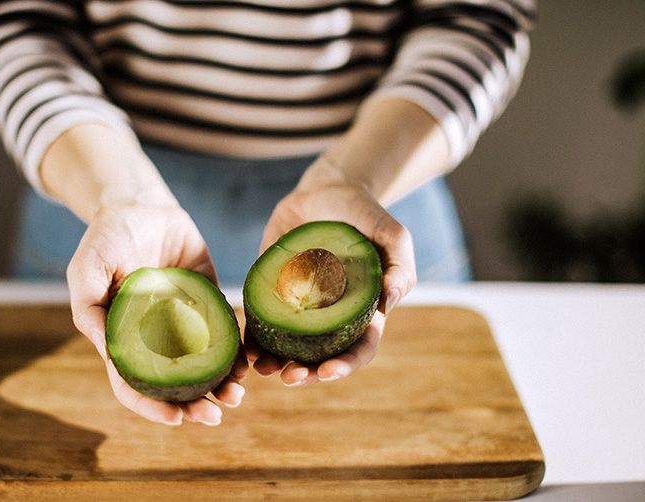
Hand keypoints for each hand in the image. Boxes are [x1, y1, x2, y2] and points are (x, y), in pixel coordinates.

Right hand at [67, 198, 247, 425]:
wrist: (141, 204)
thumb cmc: (106, 238)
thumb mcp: (87, 269)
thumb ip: (90, 309)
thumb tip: (110, 353)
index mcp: (123, 339)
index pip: (134, 385)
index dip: (153, 406)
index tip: (178, 418)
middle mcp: (154, 338)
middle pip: (173, 384)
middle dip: (194, 405)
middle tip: (216, 416)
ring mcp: (183, 323)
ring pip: (203, 366)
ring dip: (220, 386)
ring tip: (238, 395)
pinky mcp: (207, 303)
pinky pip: (224, 333)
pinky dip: (235, 352)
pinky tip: (247, 363)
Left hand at [250, 158, 416, 385]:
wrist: (325, 190)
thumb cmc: (364, 214)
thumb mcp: (391, 234)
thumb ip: (400, 266)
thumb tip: (390, 302)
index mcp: (362, 312)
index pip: (359, 348)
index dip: (346, 365)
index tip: (327, 373)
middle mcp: (330, 317)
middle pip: (320, 357)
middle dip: (306, 374)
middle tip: (289, 378)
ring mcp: (299, 307)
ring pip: (288, 347)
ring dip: (276, 364)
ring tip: (262, 370)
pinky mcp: (272, 291)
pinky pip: (261, 320)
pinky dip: (253, 338)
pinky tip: (245, 349)